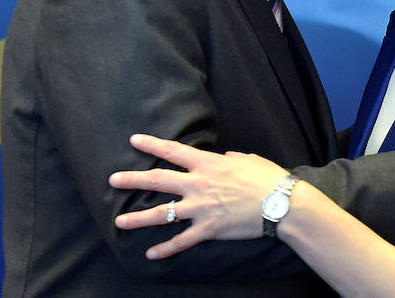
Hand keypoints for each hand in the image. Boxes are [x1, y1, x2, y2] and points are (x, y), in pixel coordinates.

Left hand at [109, 134, 286, 258]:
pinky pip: (182, 240)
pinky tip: (150, 254)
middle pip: (158, 181)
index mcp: (208, 164)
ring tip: (119, 221)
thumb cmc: (268, 177)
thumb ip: (232, 158)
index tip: (133, 141)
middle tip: (113, 180)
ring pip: (162, 213)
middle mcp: (199, 184)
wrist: (281, 203)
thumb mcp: (249, 159)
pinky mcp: (209, 228)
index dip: (152, 145)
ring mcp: (201, 207)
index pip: (173, 152)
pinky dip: (165, 248)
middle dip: (133, 180)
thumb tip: (225, 157)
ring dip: (138, 218)